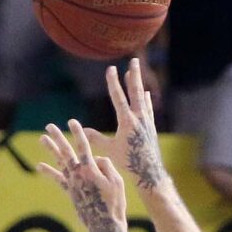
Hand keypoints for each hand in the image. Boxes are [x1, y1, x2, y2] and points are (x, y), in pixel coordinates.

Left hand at [38, 119, 126, 231]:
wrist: (104, 225)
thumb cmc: (114, 204)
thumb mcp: (117, 182)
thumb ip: (107, 166)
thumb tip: (97, 159)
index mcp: (91, 170)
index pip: (83, 147)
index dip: (77, 133)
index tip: (72, 122)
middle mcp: (78, 175)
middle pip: (66, 151)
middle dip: (58, 137)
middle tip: (49, 126)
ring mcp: (72, 183)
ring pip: (60, 162)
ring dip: (51, 150)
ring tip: (42, 139)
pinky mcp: (70, 192)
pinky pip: (57, 179)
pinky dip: (48, 171)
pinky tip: (39, 166)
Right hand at [104, 57, 166, 193]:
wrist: (149, 171)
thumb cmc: (128, 162)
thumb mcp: (110, 150)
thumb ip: (96, 138)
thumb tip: (81, 130)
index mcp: (127, 122)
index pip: (118, 97)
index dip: (113, 82)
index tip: (111, 69)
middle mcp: (139, 118)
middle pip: (135, 91)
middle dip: (133, 75)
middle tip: (134, 60)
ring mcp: (146, 121)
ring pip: (142, 97)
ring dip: (138, 84)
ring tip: (135, 72)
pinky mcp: (151, 126)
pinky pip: (148, 108)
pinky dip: (146, 100)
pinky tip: (146, 93)